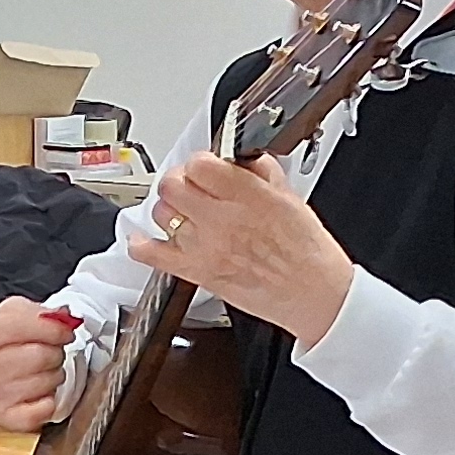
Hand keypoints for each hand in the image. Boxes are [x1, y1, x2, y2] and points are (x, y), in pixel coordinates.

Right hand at [0, 297, 75, 431]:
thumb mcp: (14, 315)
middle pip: (42, 356)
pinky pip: (44, 410)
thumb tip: (65, 319)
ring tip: (42, 372)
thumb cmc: (3, 343)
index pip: (33, 325)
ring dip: (53, 376)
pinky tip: (39, 393)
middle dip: (55, 353)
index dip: (57, 328)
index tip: (63, 332)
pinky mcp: (5, 416)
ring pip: (48, 382)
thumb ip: (40, 313)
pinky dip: (49, 402)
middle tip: (49, 353)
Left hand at [145, 151, 356, 346]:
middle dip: (179, 181)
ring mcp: (205, 247)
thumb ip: (262, 174)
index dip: (200, 162)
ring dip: (168, 209)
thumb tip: (243, 160)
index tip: (206, 168)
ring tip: (182, 213)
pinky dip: (141, 245)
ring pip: (161, 214)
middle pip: (173, 185)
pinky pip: (152, 255)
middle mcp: (222, 219)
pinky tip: (142, 238)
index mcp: (247, 196)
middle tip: (190, 187)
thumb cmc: (307, 253)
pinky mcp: (197, 272)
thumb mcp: (291, 198)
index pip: (200, 164)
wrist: (314, 294)